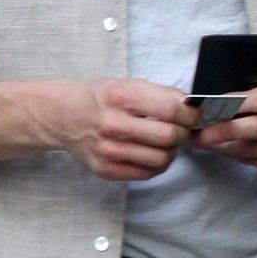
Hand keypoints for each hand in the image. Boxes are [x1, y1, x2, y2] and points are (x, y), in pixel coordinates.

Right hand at [37, 78, 199, 180]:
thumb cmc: (99, 97)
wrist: (62, 115)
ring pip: (161, 159)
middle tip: (180, 130)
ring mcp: (108, 150)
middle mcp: (113, 123)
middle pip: (169, 137)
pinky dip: (156, 165)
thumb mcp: (128, 83)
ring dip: (171, 151)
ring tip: (164, 142)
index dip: (190, 115)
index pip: (172, 110)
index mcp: (121, 96)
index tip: (193, 116)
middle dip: (183, 134)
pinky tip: (151, 153)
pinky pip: (146, 174)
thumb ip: (160, 94)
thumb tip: (190, 108)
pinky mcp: (105, 169)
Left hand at [189, 76, 256, 173]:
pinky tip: (221, 149)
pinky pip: (256, 162)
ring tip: (202, 141)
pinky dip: (235, 155)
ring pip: (252, 150)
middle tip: (201, 134)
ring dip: (224, 147)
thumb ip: (251, 92)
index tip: (211, 106)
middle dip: (225, 131)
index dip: (236, 103)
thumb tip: (211, 104)